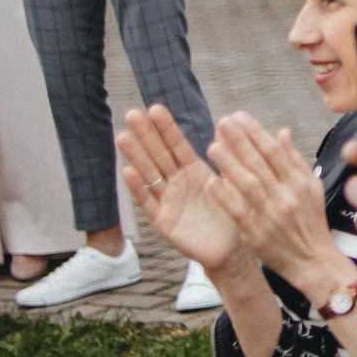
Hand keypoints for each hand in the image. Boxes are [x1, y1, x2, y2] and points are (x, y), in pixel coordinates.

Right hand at [116, 105, 245, 271]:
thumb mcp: (234, 181)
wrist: (232, 249)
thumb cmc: (233, 213)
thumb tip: (229, 121)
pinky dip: (138, 188)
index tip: (155, 107)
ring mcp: (168, 201)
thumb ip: (228, 155)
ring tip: (123, 136)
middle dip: (146, 135)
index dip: (167, 128)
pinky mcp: (163, 221)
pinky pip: (149, 203)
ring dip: (136, 156)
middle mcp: (178, 183)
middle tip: (131, 113)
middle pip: (159, 155)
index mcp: (195, 171)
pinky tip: (128, 171)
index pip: (178, 145)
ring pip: (149, 175)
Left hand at [204, 112, 343, 291]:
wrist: (313, 262)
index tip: (239, 116)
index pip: (275, 152)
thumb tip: (282, 133)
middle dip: (240, 141)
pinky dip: (227, 197)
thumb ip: (295, 160)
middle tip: (222, 122)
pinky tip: (213, 182)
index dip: (256, 132)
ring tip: (212, 146)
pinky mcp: (257, 234)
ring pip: (248, 185)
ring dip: (230, 165)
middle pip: (260, 164)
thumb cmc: (312, 223)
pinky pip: (240, 212)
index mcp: (299, 183)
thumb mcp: (312, 188)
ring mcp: (271, 215)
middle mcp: (286, 196)